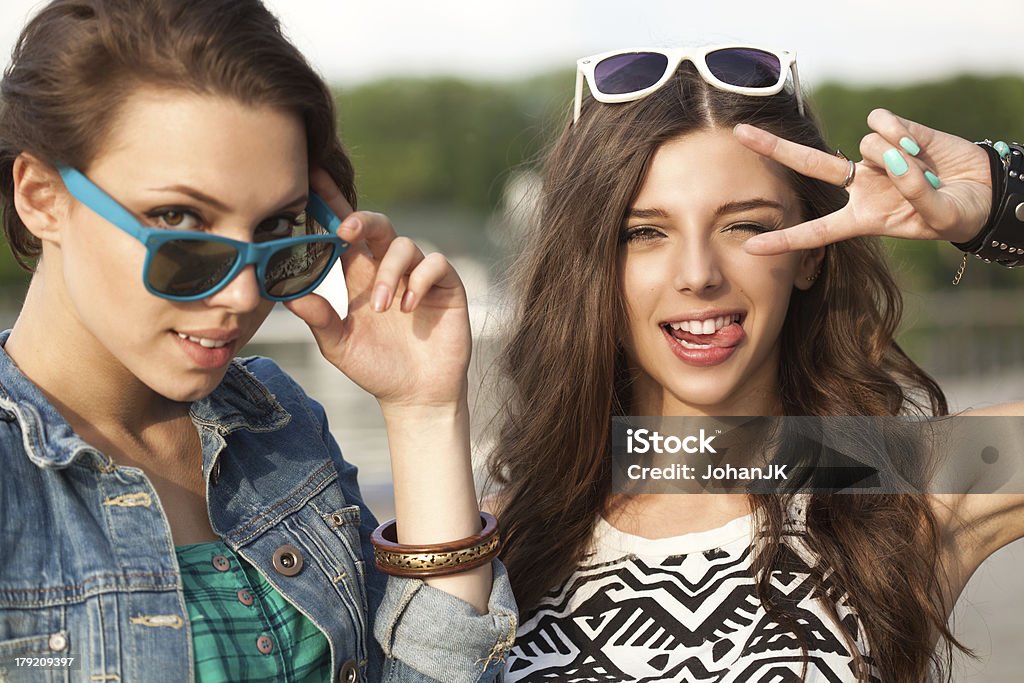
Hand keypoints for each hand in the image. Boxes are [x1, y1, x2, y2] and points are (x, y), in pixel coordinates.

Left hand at [284, 169, 469, 408]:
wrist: (415, 396)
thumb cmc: (376, 368)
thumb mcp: (339, 345)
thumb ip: (318, 319)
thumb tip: (287, 295)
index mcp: (359, 276)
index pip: (344, 233)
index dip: (331, 205)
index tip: (312, 179)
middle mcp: (389, 269)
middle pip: (377, 226)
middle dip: (362, 221)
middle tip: (345, 233)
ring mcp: (419, 275)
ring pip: (404, 245)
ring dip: (389, 272)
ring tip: (381, 307)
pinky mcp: (446, 286)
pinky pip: (435, 264)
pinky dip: (419, 280)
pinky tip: (408, 306)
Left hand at [733, 109, 992, 254]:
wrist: (983, 189)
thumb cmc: (957, 213)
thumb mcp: (938, 218)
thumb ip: (916, 194)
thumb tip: (893, 159)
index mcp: (861, 218)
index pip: (815, 232)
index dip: (785, 241)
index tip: (750, 246)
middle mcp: (859, 185)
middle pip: (807, 164)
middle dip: (773, 148)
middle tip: (737, 132)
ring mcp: (872, 157)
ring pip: (863, 145)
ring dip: (894, 155)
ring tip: (922, 169)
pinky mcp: (892, 130)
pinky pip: (879, 123)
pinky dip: (898, 131)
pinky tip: (916, 144)